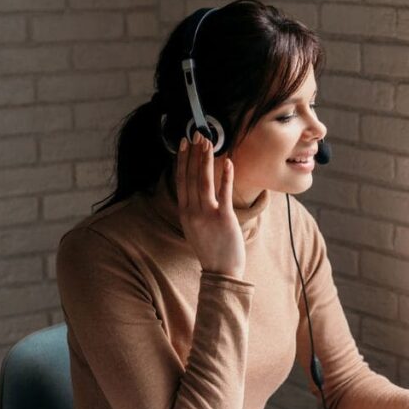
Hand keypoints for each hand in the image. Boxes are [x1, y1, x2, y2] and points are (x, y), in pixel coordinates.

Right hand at [175, 131, 245, 279]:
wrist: (220, 273)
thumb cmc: (211, 250)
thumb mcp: (195, 228)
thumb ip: (194, 210)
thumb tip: (195, 193)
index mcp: (185, 213)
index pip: (181, 181)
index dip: (182, 160)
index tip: (184, 144)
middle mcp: (192, 212)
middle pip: (191, 177)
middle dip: (194, 154)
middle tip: (197, 135)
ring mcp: (207, 215)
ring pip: (204, 181)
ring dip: (205, 160)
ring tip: (208, 142)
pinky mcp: (223, 218)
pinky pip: (223, 193)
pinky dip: (225, 177)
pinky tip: (228, 162)